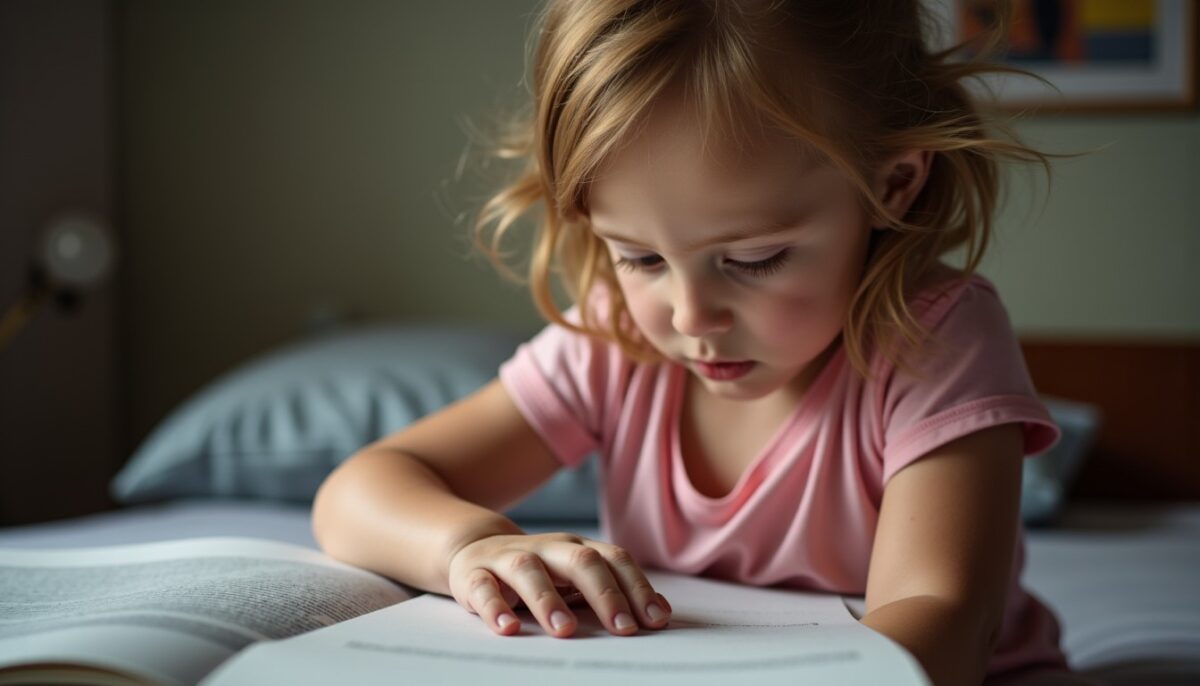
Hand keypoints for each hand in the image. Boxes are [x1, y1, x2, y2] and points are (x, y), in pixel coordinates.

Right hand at [446, 532, 672, 637]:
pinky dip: (494, 607)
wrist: (472, 549)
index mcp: (575, 548)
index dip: (636, 587)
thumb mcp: (574, 578)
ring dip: (548, 600)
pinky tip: (508, 628)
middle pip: (579, 561)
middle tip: (623, 628)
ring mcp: (507, 559)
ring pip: (529, 570)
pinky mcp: (472, 575)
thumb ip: (614, 590)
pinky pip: (482, 587)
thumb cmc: (537, 572)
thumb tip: (662, 612)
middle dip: (605, 594)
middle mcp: (546, 549)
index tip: (656, 620)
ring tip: (565, 630)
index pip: (613, 560)